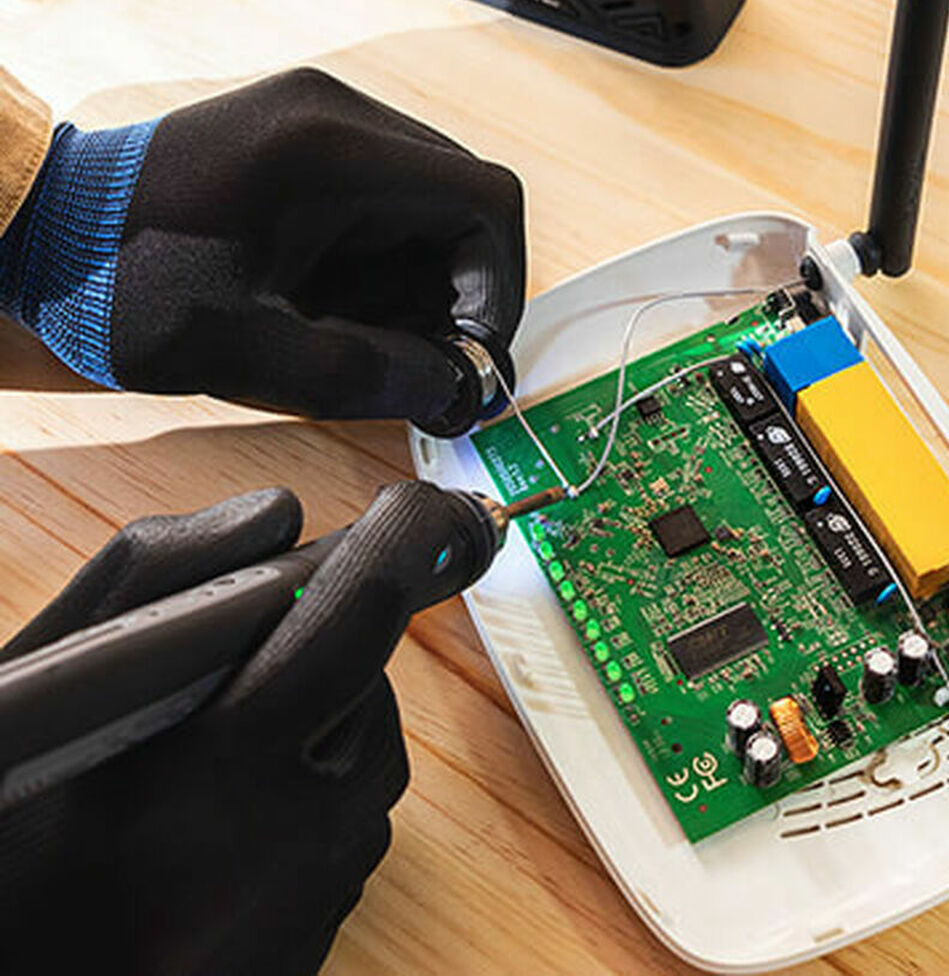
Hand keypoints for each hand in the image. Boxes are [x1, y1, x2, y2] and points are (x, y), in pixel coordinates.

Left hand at [0, 68, 524, 433]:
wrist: (38, 237)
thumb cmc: (117, 285)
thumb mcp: (239, 351)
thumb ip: (359, 376)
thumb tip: (456, 392)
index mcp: (328, 149)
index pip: (486, 199)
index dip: (502, 285)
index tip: (473, 352)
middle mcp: (338, 116)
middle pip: (464, 202)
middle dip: (459, 292)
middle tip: (422, 362)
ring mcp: (322, 121)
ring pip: (431, 207)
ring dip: (421, 283)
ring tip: (364, 338)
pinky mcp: (307, 142)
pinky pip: (387, 204)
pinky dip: (386, 265)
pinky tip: (339, 308)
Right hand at [0, 481, 494, 975]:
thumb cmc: (4, 836)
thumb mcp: (41, 686)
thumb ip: (157, 577)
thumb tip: (278, 520)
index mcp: (215, 778)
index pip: (357, 621)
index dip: (402, 547)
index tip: (415, 508)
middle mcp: (287, 853)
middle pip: (372, 692)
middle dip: (326, 654)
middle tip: (238, 670)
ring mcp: (309, 912)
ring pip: (369, 763)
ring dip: (318, 730)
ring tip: (208, 757)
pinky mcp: (314, 949)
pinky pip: (350, 836)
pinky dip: (309, 803)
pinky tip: (220, 823)